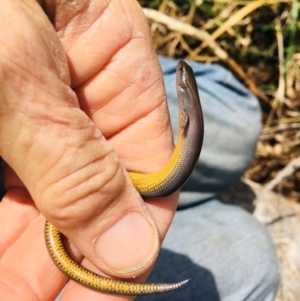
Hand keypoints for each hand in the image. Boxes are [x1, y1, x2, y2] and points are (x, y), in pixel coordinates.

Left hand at [0, 0, 177, 299]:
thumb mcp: (12, 70)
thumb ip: (77, 161)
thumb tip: (136, 249)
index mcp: (121, 71)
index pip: (151, 172)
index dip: (133, 239)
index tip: (103, 295)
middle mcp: (91, 97)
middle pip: (98, 195)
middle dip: (71, 263)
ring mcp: (47, 111)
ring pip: (53, 199)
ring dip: (30, 256)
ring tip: (18, 294)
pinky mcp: (8, 120)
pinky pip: (16, 187)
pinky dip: (7, 227)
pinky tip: (4, 260)